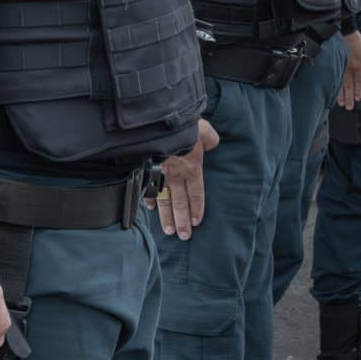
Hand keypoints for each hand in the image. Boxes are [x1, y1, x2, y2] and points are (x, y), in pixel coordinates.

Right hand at [149, 118, 217, 239]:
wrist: (157, 122)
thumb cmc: (183, 126)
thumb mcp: (204, 129)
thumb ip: (210, 138)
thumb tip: (213, 142)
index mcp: (192, 168)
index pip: (196, 194)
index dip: (197, 209)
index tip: (196, 222)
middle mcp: (177, 176)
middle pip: (180, 203)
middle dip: (182, 221)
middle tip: (184, 236)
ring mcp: (160, 174)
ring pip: (164, 201)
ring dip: (167, 217)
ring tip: (169, 231)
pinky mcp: (147, 169)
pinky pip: (149, 188)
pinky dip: (150, 200)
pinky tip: (151, 209)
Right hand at [337, 29, 360, 109]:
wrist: (345, 30)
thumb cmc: (354, 40)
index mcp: (359, 64)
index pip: (359, 81)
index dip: (358, 90)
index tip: (358, 99)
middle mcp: (350, 67)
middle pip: (350, 85)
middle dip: (350, 97)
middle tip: (349, 107)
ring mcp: (341, 65)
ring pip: (341, 83)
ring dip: (341, 94)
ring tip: (340, 103)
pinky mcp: (335, 62)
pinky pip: (335, 76)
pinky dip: (333, 84)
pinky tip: (332, 91)